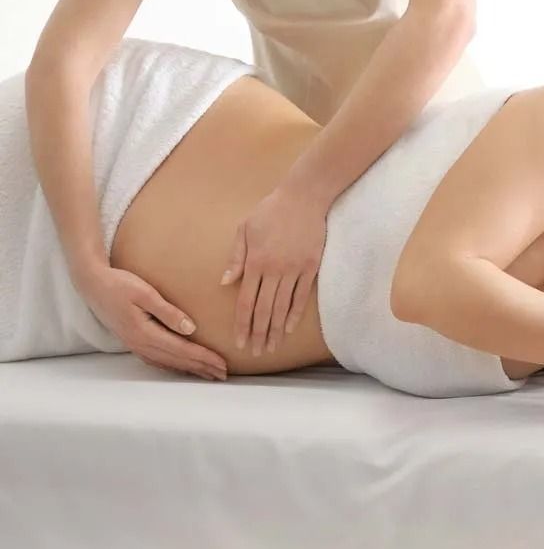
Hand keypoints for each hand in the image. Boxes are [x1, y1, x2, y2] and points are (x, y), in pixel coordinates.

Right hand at [78, 265, 227, 380]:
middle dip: (202, 369)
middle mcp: (140, 344)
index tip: (223, 364)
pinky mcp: (133, 342)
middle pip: (177, 361)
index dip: (204, 358)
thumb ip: (167, 312)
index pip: (182, 350)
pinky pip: (157, 361)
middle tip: (223, 375)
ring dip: (189, 370)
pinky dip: (173, 367)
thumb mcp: (145, 293)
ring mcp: (135, 345)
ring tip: (209, 375)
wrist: (93, 285)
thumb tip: (191, 329)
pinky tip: (182, 369)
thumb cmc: (119, 284)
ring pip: (168, 363)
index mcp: (145, 333)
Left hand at [220, 185, 327, 356]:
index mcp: (255, 261)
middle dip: (258, 334)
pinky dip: (294, 314)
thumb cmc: (271, 210)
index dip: (242, 324)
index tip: (240, 342)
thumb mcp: (245, 228)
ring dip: (276, 330)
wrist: (304, 197)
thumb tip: (225, 283)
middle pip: (264, 310)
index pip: (246, 301)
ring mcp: (294, 270)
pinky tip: (289, 328)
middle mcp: (274, 269)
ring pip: (283, 307)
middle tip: (256, 352)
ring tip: (272, 346)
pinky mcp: (311, 267)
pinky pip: (302, 296)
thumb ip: (236, 257)